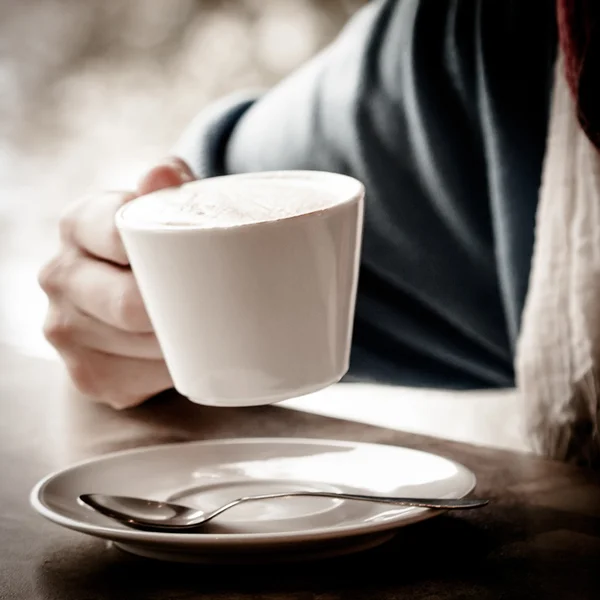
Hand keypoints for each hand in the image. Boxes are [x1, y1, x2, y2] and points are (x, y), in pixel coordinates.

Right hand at [39, 158, 194, 408]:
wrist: (130, 292)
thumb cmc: (156, 245)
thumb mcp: (164, 207)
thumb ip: (169, 186)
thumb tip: (162, 173)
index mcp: (78, 224)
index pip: (119, 237)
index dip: (162, 256)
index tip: (201, 265)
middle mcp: (59, 276)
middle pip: (129, 304)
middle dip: (178, 311)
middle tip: (223, 308)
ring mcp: (64, 331)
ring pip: (138, 348)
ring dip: (181, 346)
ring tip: (211, 331)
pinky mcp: (86, 376)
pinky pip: (140, 383)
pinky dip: (172, 372)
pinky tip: (186, 357)